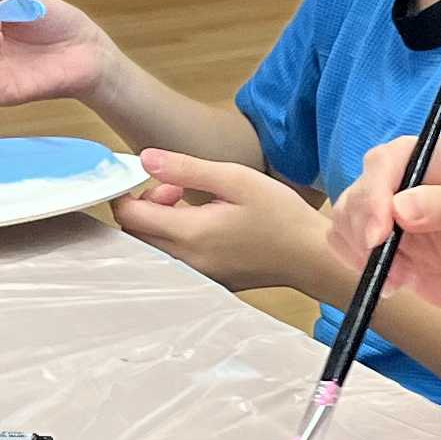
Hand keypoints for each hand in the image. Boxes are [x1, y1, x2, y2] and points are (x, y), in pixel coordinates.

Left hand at [111, 150, 333, 294]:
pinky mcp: (206, 280)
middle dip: (145, 205)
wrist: (311, 257)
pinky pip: (172, 259)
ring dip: (160, 221)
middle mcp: (185, 261)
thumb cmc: (280, 215)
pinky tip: (204, 223)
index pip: (129, 215)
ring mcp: (196, 275)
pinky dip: (175, 237)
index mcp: (189, 234)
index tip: (156, 176)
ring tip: (192, 203)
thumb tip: (144, 159)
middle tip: (177, 187)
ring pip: (151, 247)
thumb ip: (185, 168)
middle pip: (135, 233)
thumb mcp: (234, 178)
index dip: (130, 191)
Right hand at [326, 133, 440, 313]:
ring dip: (365, 254)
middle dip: (367, 231)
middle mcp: (399, 174)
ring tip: (402, 278)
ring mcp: (380, 204)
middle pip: (358, 190)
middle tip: (393, 268)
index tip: (381, 233)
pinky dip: (358, 264)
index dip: (376, 194)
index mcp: (429, 156)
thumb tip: (401, 206)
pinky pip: (340, 241)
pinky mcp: (368, 233)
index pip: (386, 160)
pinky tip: (393, 281)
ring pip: (343, 216)